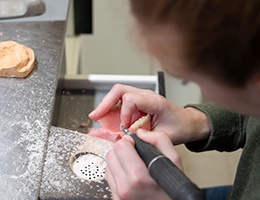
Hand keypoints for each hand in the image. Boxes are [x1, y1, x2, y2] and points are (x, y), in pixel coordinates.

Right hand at [89, 84, 209, 143]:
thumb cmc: (181, 126)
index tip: (124, 128)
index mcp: (155, 101)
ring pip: (117, 94)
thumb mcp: (165, 137)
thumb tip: (126, 140)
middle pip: (119, 90)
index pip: (130, 98)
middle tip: (95, 116)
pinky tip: (106, 119)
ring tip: (97, 118)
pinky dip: (111, 110)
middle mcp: (146, 96)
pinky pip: (120, 102)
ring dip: (106, 106)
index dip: (124, 114)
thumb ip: (146, 138)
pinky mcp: (138, 103)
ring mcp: (141, 98)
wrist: (189, 123)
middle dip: (104, 103)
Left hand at [105, 129, 182, 199]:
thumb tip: (141, 133)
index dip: (129, 141)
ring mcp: (118, 194)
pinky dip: (117, 171)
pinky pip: (109, 177)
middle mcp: (124, 187)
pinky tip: (129, 174)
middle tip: (134, 154)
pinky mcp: (114, 198)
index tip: (136, 145)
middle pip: (111, 153)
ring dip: (119, 160)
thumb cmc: (171, 190)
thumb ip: (160, 141)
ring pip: (108, 164)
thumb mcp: (174, 162)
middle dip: (123, 150)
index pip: (120, 146)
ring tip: (133, 165)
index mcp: (138, 177)